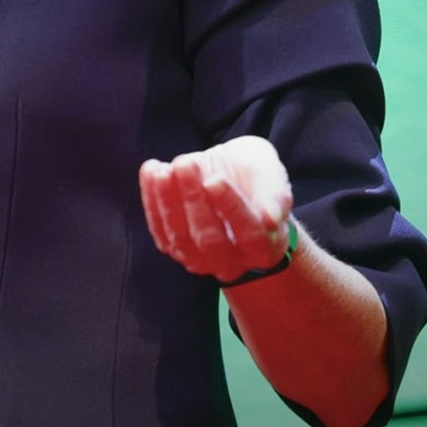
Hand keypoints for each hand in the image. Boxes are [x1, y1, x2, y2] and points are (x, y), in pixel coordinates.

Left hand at [139, 137, 293, 282]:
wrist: (231, 181)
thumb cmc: (255, 177)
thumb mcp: (270, 173)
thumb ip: (276, 192)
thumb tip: (270, 218)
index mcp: (266, 247)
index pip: (250, 233)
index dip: (231, 208)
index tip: (214, 180)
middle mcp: (234, 262)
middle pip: (210, 240)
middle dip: (193, 200)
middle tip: (184, 164)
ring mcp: (201, 260)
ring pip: (181, 239)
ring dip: (168, 202)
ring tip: (162, 169)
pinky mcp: (175, 247)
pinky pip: (161, 231)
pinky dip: (152, 201)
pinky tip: (151, 170)